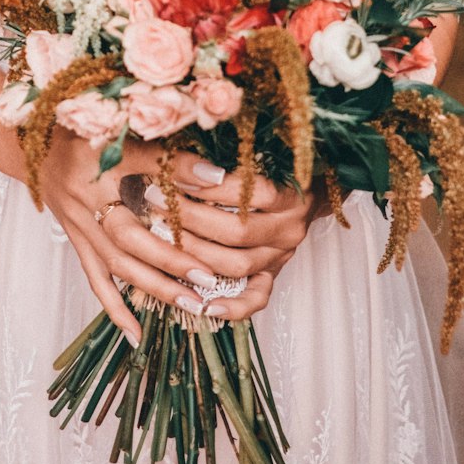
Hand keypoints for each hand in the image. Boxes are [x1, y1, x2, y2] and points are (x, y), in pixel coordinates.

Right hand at [39, 130, 243, 346]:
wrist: (31, 144)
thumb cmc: (82, 135)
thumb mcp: (121, 134)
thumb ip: (167, 156)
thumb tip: (216, 175)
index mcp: (97, 175)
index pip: (137, 208)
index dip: (173, 222)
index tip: (208, 245)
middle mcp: (86, 207)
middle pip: (128, 246)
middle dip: (169, 266)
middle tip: (208, 284)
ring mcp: (80, 228)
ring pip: (116, 267)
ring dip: (152, 288)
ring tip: (191, 306)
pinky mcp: (78, 242)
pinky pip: (96, 280)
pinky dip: (115, 307)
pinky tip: (136, 333)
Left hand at [143, 155, 330, 322]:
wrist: (308, 193)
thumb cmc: (273, 168)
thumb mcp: (258, 155)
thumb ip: (230, 158)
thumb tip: (186, 160)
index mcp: (290, 195)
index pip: (249, 192)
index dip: (208, 186)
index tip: (173, 176)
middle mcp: (289, 229)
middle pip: (237, 232)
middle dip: (190, 218)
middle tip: (155, 202)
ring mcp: (281, 256)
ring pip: (237, 266)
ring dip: (194, 254)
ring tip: (159, 237)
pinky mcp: (273, 276)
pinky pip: (255, 299)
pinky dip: (230, 307)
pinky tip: (202, 305)